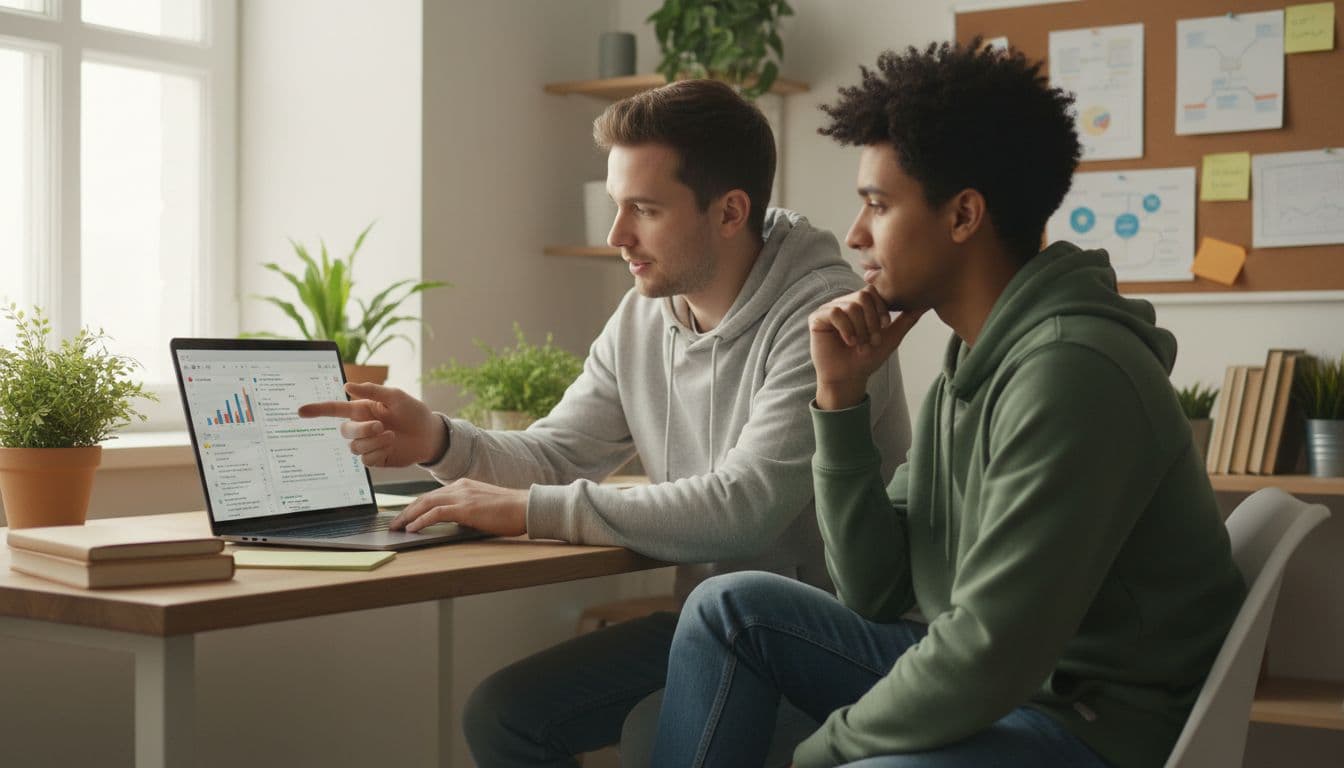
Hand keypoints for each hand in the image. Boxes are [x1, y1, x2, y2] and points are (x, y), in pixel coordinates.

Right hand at [297, 382, 446, 466]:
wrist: (429, 434)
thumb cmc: (413, 412)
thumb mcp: (396, 396)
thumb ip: (372, 391)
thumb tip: (348, 386)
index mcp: (362, 409)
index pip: (335, 410)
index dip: (318, 410)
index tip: (301, 411)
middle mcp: (361, 426)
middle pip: (345, 431)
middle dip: (362, 429)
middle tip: (382, 426)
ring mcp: (367, 443)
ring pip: (354, 447)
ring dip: (373, 442)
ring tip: (392, 436)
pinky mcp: (374, 458)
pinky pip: (365, 460)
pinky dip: (378, 452)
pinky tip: (390, 446)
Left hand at [389, 479, 527, 535]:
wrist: (527, 507)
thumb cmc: (511, 511)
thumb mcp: (484, 508)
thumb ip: (467, 511)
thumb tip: (454, 523)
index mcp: (464, 485)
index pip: (433, 495)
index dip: (416, 506)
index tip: (405, 516)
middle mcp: (460, 486)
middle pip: (424, 498)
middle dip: (406, 511)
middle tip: (394, 523)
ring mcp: (462, 496)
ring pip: (426, 504)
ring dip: (408, 516)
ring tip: (397, 527)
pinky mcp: (465, 508)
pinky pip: (435, 513)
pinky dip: (421, 521)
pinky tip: (412, 529)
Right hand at [809, 286, 923, 409]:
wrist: (850, 377)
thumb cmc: (868, 358)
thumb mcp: (892, 337)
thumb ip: (907, 319)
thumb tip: (925, 304)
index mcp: (860, 304)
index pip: (873, 292)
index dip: (881, 308)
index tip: (885, 327)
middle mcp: (844, 303)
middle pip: (862, 296)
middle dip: (871, 320)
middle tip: (872, 340)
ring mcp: (830, 309)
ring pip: (850, 306)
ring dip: (860, 329)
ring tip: (860, 345)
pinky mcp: (817, 318)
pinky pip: (834, 313)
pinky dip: (846, 329)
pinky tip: (849, 342)